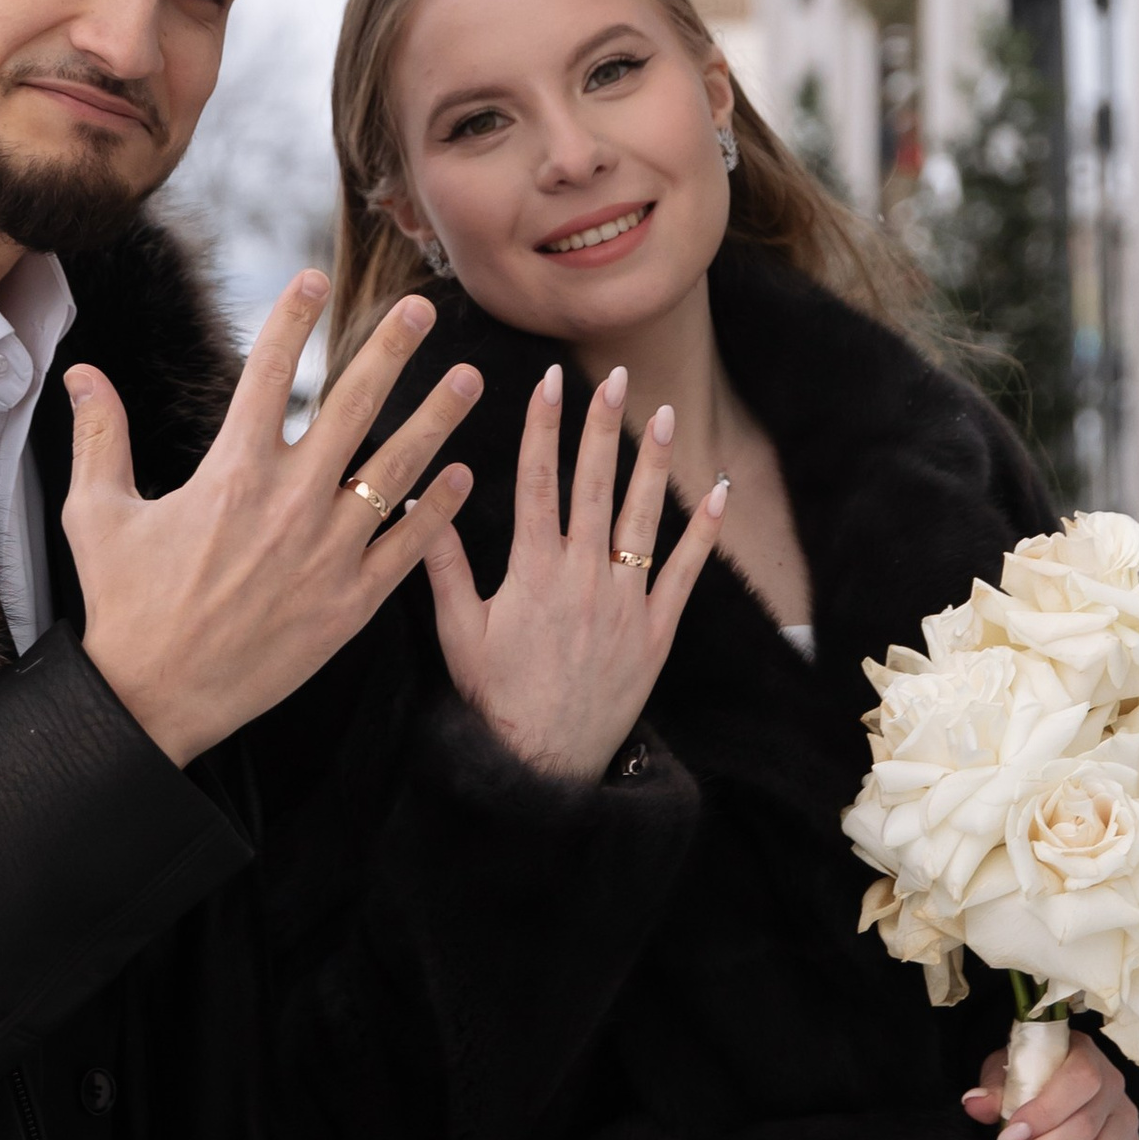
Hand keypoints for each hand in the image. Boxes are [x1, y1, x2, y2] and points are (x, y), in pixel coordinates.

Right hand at [64, 274, 481, 770]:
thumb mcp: (97, 514)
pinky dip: (439, 513)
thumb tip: (81, 373)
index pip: (268, 373)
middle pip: (352, 406)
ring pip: (397, 471)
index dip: (293, 318)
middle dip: (390, 350)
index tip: (315, 277)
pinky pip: (408, 548)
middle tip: (421, 309)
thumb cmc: (124, 607)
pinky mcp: (349, 604)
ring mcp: (326, 553)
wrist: (153, 700)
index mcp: (231, 472)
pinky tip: (461, 480)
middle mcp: (288, 502)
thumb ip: (99, 437)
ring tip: (468, 380)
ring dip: (436, 421)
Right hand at [418, 361, 727, 780]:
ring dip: (652, 464)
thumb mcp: (456, 630)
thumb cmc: (493, 698)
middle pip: (593, 486)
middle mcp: (582, 577)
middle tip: (612, 378)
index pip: (538, 482)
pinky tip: (715, 492)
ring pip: (641, 518)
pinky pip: (685, 573)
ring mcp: (624, 602)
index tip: (548, 383)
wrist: (542, 762)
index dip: (542, 427)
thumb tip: (423, 500)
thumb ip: (441, 562)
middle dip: (601, 426)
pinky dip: (703, 533)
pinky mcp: (656, 632)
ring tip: (661, 414)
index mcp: (531, 571)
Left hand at [965, 1034, 1138, 1139]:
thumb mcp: (1008, 1069)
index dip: (1044, 1112)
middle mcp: (1117, 1089)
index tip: (1004, 1138)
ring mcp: (1127, 1124)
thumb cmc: (1030, 1073)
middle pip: (1084, 1132)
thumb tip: (975, 1105)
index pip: (1078, 1082)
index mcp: (1087, 1056)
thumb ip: (996, 1087)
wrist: (1058, 1081)